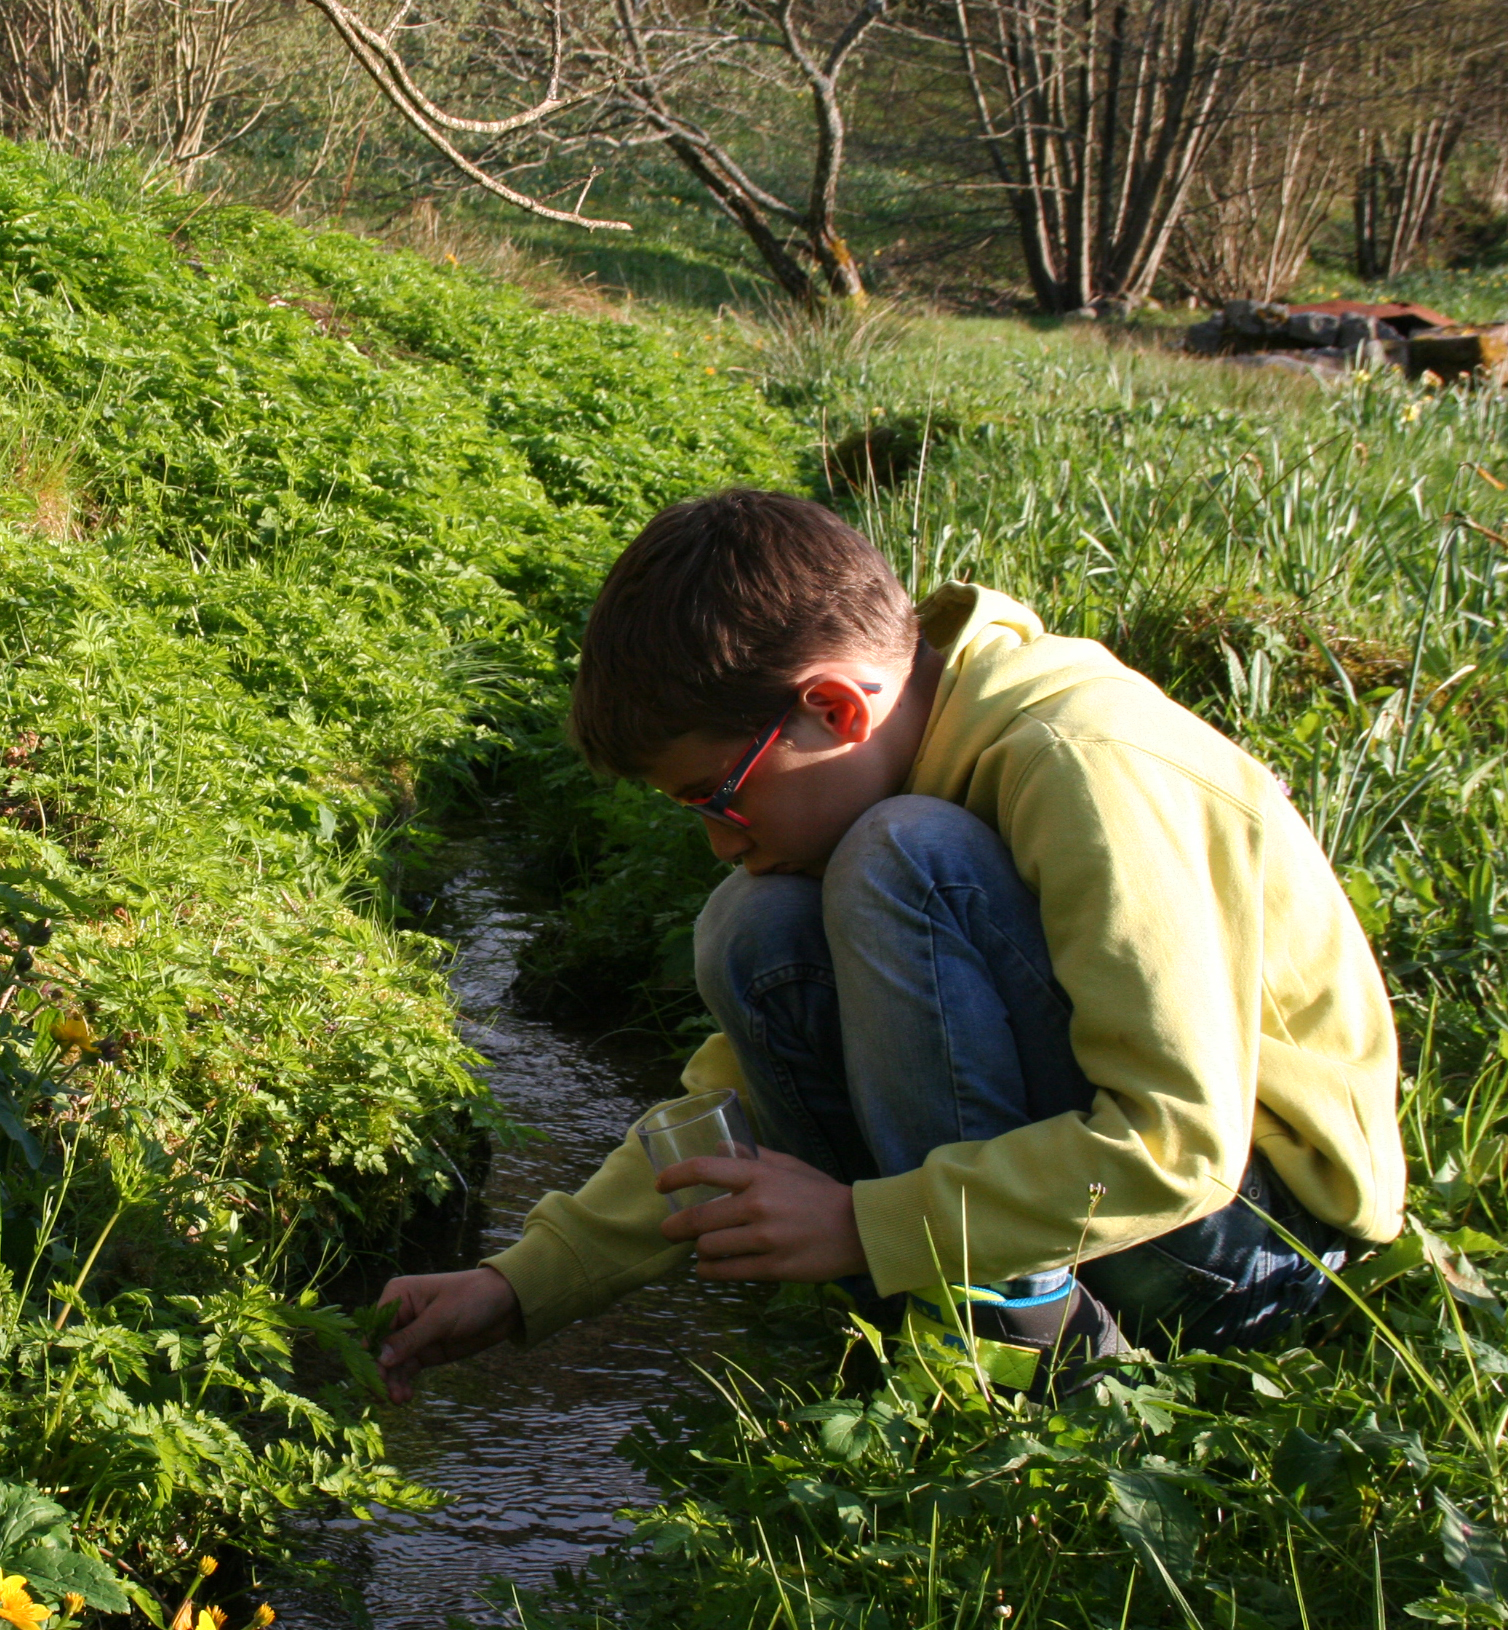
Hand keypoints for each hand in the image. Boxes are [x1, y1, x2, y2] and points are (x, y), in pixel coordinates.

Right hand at [373, 1265, 519, 1402]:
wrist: (506, 1304)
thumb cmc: (473, 1298)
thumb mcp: (442, 1317)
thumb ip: (411, 1338)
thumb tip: (380, 1359)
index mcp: (398, 1296)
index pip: (375, 1328)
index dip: (370, 1354)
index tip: (371, 1379)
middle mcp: (400, 1315)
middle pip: (379, 1349)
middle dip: (380, 1373)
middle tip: (384, 1396)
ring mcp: (411, 1334)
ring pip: (391, 1364)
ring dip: (391, 1383)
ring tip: (400, 1400)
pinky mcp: (423, 1350)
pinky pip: (405, 1370)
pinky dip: (402, 1383)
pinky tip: (405, 1397)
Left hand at [657, 1147, 867, 1282]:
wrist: (858, 1229)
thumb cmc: (821, 1194)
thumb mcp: (789, 1165)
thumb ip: (753, 1156)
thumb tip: (719, 1145)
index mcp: (760, 1175)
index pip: (705, 1169)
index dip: (675, 1176)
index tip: (660, 1185)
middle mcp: (758, 1205)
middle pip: (698, 1218)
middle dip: (674, 1227)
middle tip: (668, 1229)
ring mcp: (765, 1240)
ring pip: (708, 1248)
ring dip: (697, 1250)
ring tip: (699, 1249)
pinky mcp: (773, 1268)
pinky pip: (727, 1272)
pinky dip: (709, 1271)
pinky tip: (708, 1268)